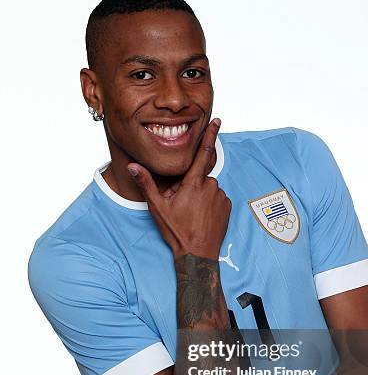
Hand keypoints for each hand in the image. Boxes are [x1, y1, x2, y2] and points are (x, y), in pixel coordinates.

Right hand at [127, 118, 230, 259]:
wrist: (198, 254)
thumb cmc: (177, 231)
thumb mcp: (158, 207)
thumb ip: (147, 183)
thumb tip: (133, 166)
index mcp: (194, 183)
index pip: (203, 152)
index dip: (210, 134)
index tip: (217, 120)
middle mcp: (211, 186)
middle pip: (200, 177)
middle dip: (191, 186)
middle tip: (182, 206)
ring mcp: (221, 197)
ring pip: (208, 189)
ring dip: (201, 196)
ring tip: (192, 214)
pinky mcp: (228, 207)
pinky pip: (217, 199)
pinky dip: (210, 204)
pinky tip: (202, 217)